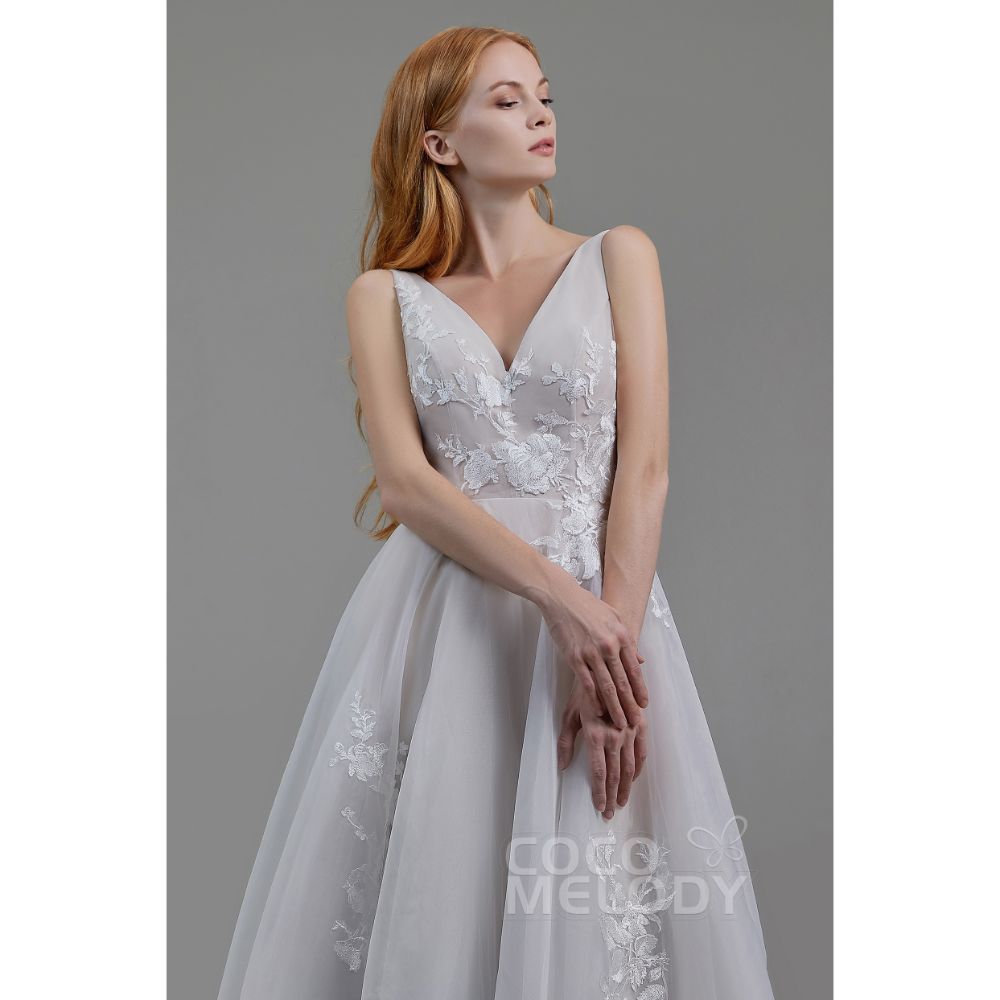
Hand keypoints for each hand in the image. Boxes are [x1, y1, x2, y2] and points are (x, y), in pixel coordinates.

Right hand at [538, 579, 649, 728]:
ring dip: (614, 707)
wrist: (561, 597)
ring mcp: (591, 652)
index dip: (640, 689)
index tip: (644, 704)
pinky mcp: (574, 656)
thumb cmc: (587, 606)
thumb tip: (641, 659)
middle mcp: (609, 645)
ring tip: (620, 723)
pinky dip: (593, 698)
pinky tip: (597, 710)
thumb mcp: (614, 617)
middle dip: (630, 705)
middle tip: (635, 722)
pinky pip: (586, 682)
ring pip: (606, 686)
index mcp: (621, 636)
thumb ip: (628, 640)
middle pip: (622, 682)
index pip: (634, 669)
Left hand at [557, 677, 649, 820]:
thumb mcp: (569, 715)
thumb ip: (566, 742)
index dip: (599, 792)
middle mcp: (614, 734)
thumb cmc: (582, 692)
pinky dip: (638, 769)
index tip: (599, 807)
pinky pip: (642, 752)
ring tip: (621, 802)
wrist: (605, 669)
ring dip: (626, 787)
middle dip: (612, 795)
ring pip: (629, 767)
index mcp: (595, 733)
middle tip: (609, 812)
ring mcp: (629, 730)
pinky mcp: (640, 725)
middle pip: (614, 773)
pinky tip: (633, 780)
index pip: (598, 771)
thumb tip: (563, 766)